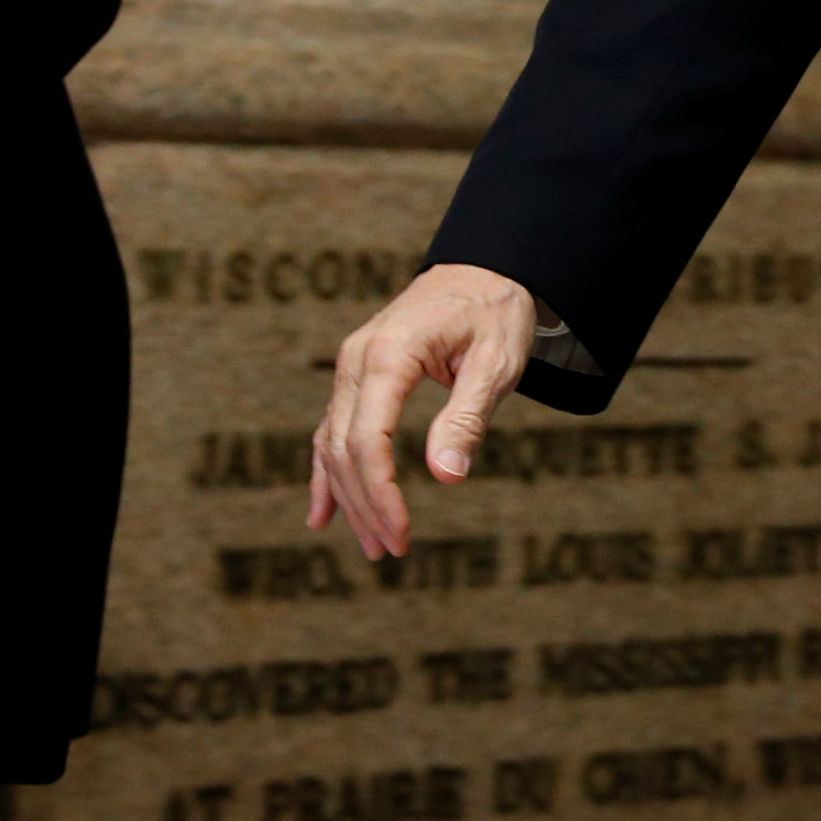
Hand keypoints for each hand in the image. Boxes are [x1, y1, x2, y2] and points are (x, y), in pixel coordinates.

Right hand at [306, 265, 538, 559]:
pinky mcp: (357, 375)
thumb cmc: (495, 313)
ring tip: (373, 547)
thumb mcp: (497, 364)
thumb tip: (446, 477)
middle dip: (366, 505)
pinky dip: (328, 474)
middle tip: (394, 551)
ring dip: (349, 498)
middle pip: (345, 448)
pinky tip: (323, 515)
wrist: (483, 269)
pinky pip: (332, 430)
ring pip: (334, 443)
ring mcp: (351, 366)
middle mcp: (357, 359)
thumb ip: (468, 417)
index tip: (403, 534)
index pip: (368, 439)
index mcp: (390, 354)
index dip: (381, 494)